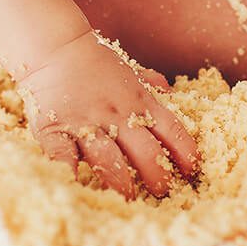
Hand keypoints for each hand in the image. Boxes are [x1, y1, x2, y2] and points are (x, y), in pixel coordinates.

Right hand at [16, 31, 198, 197]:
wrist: (54, 46)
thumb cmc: (92, 59)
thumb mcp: (126, 67)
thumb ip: (148, 81)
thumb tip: (171, 90)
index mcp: (138, 100)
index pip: (170, 129)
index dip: (184, 151)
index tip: (191, 170)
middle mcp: (116, 114)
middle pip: (144, 150)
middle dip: (156, 174)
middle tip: (162, 193)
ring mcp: (86, 123)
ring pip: (108, 158)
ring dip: (120, 181)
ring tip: (128, 199)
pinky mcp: (55, 130)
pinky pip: (63, 157)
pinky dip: (70, 174)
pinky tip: (76, 189)